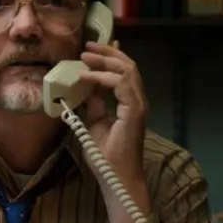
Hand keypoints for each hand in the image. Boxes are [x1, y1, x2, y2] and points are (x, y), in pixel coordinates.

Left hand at [77, 40, 151, 222]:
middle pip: (127, 66)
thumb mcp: (94, 123)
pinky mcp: (135, 111)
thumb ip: (93, 104)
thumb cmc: (107, 156)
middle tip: (88, 46)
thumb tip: (85, 86)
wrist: (116, 177)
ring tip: (85, 56)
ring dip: (104, 61)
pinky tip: (86, 76)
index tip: (94, 48)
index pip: (124, 72)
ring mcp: (138, 105)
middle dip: (107, 53)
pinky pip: (121, 85)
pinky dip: (102, 78)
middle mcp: (138, 100)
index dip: (111, 57)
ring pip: (127, 71)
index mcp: (130, 102)